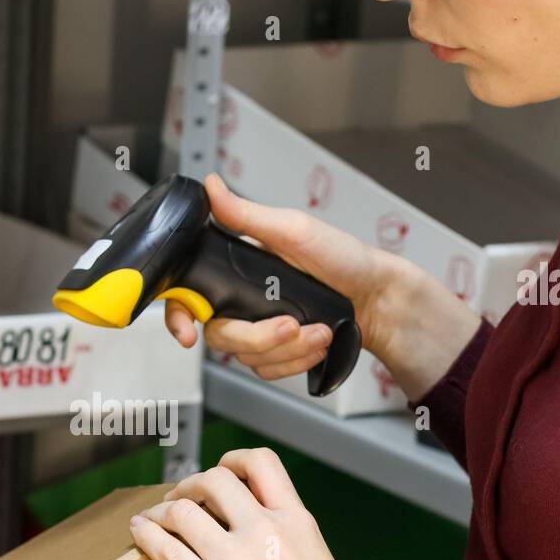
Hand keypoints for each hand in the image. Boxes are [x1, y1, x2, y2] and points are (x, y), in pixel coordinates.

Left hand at [128, 447, 422, 559]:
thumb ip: (284, 553)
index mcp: (296, 520)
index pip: (261, 462)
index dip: (233, 460)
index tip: (222, 470)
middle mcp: (264, 529)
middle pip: (213, 479)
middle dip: (190, 484)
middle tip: (179, 499)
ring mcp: (235, 558)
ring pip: (182, 510)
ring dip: (163, 510)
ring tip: (154, 519)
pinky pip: (165, 549)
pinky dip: (146, 535)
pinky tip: (140, 533)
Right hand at [165, 173, 481, 401]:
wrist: (381, 300)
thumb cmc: (344, 259)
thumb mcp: (293, 230)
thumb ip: (246, 215)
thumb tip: (210, 187)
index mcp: (236, 270)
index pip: (188, 296)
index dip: (178, 317)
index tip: (189, 333)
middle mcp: (242, 302)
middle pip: (221, 336)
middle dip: (259, 337)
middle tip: (291, 325)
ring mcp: (259, 330)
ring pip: (248, 359)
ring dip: (288, 350)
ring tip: (319, 331)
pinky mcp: (277, 354)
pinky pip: (269, 372)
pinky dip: (295, 362)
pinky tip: (317, 344)